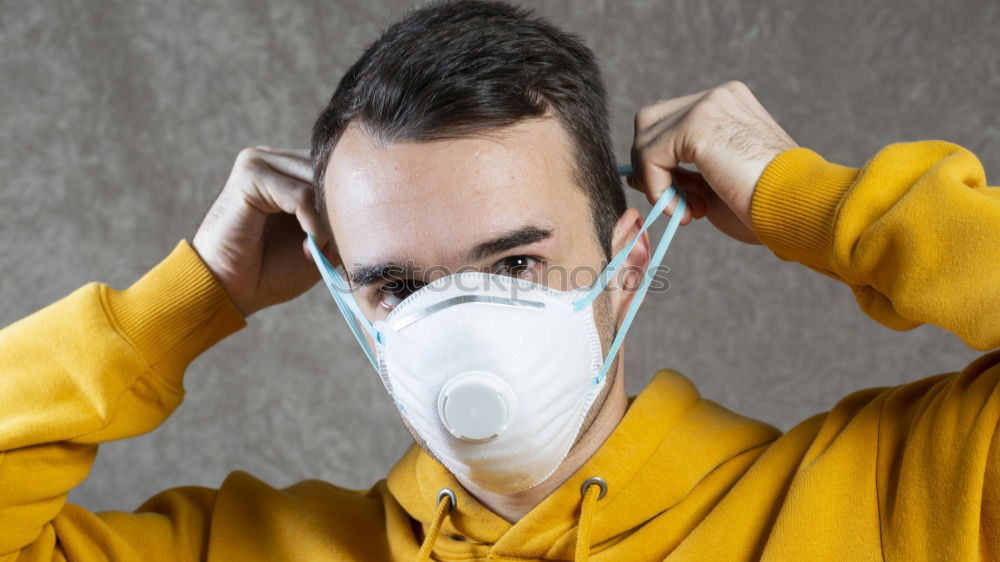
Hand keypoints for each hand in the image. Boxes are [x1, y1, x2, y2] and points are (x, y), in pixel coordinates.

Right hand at [192, 146, 337, 317]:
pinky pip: (300, 194)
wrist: (228, 291)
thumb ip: (341, 219)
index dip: (349, 203)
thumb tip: (373, 201)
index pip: (335, 170)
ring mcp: (260, 162)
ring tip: (321, 249)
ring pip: (318, 181)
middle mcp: (275, 160)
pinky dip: (312, 222)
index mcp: (290, 171)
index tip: (352, 238)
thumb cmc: (271, 271)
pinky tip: (309, 245)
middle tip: (336, 246)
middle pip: (330, 172)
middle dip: (340, 210)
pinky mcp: (249, 174)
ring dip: (327, 219)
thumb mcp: (320, 243)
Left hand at [629, 80, 797, 243]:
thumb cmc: (766, 207)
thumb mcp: (713, 188)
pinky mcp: (697, 123)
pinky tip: (685, 210)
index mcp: (729, 105)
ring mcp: (709, 104)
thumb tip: (636, 174)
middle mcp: (719, 96)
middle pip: (650, 120)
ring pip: (645, 134)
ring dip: (656, 180)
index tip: (681, 202)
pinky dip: (658, 187)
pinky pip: (650, 154)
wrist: (799, 210)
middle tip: (679, 205)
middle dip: (652, 166)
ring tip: (689, 211)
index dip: (661, 163)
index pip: (670, 122)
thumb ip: (679, 175)